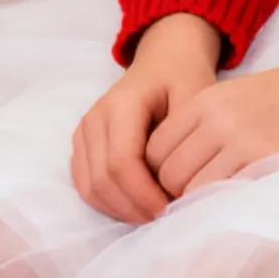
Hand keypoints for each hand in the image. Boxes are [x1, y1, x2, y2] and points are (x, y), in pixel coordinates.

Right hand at [71, 13, 220, 223]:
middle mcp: (95, 117)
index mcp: (122, 103)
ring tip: (153, 213)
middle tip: (166, 218)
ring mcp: (84, 131)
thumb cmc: (183, 77)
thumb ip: (185, 138)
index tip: (172, 209)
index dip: (144, 195)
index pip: (122, 162)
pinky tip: (137, 206)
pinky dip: (109, 203)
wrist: (164, 58)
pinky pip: (85, 185)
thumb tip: (179, 188)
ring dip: (121, 210)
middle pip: (103, 180)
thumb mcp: (196, 96)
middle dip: (134, 207)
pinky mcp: (82, 145)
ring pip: (90, 188)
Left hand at [146, 54, 278, 199]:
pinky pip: (223, 195)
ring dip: (199, 204)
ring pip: (191, 189)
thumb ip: (205, 129)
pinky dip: (223, 206)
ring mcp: (239, 139)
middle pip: (168, 173)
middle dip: (176, 195)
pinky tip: (237, 206)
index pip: (155, 149)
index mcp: (205, 100)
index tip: (179, 188)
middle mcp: (215, 118)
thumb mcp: (238, 99)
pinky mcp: (264, 160)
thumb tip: (179, 176)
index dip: (161, 175)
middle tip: (197, 205)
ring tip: (217, 207)